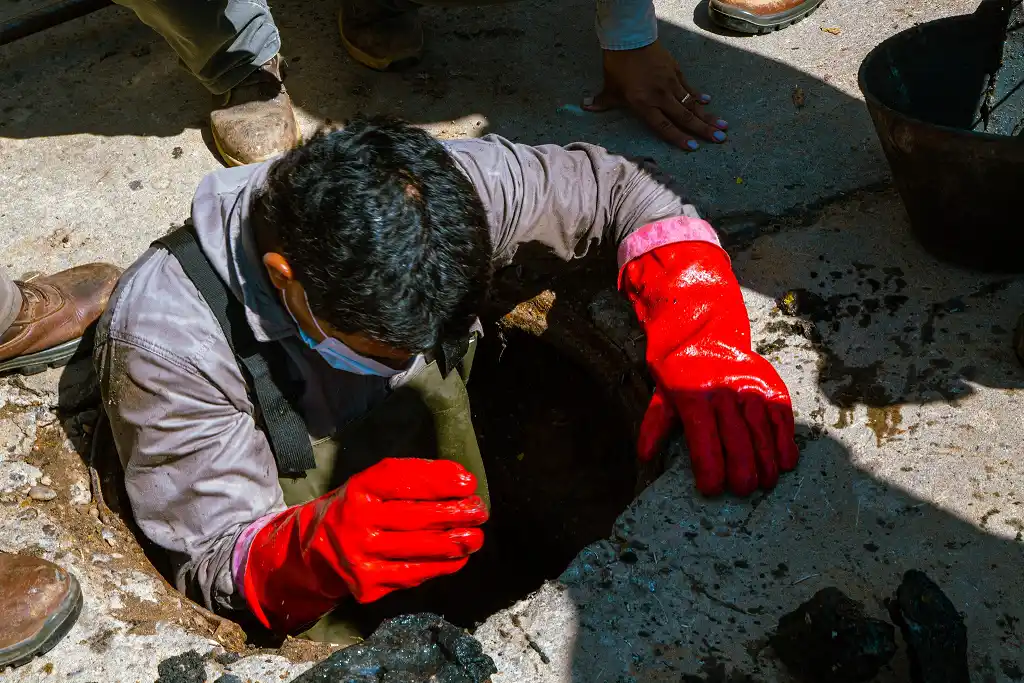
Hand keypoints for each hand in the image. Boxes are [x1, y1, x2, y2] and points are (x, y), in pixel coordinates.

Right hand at [243, 458, 487, 631]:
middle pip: (415, 516)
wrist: (314, 549)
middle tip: (480, 511)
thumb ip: (410, 479)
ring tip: (476, 537)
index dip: (439, 480)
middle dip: (455, 513)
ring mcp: (360, 555)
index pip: (403, 480)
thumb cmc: (359, 509)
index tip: (469, 482)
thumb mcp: (372, 484)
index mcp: (359, 489)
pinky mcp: (367, 583)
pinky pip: (413, 574)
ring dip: (455, 542)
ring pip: (418, 548)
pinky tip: (459, 559)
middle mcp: (356, 521)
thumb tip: (459, 479)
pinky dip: (441, 567)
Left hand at [583, 41, 728, 150]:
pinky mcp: (675, 71)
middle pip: (684, 117)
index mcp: (644, 105)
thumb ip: (601, 102)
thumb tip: (585, 107)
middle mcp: (660, 96)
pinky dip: (698, 96)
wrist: (629, 40)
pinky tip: (708, 102)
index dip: (678, 138)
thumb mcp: (608, 88)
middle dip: (703, 130)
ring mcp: (670, 83)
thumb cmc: (617, 67)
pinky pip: (689, 87)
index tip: (693, 147)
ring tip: (723, 126)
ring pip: (691, 103)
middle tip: (720, 140)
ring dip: (707, 115)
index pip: (663, 126)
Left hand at [621, 241, 798, 494]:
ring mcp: (749, 385)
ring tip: (765, 484)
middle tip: (741, 490)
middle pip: (736, 439)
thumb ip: (655, 426)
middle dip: (741, 471)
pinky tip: (785, 462)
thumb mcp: (661, 393)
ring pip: (761, 430)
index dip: (710, 468)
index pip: (704, 440)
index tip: (711, 489)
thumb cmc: (678, 366)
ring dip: (766, 461)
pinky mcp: (769, 383)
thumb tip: (645, 457)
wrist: (702, 325)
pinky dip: (785, 440)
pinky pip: (781, 416)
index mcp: (692, 395)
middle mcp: (722, 390)